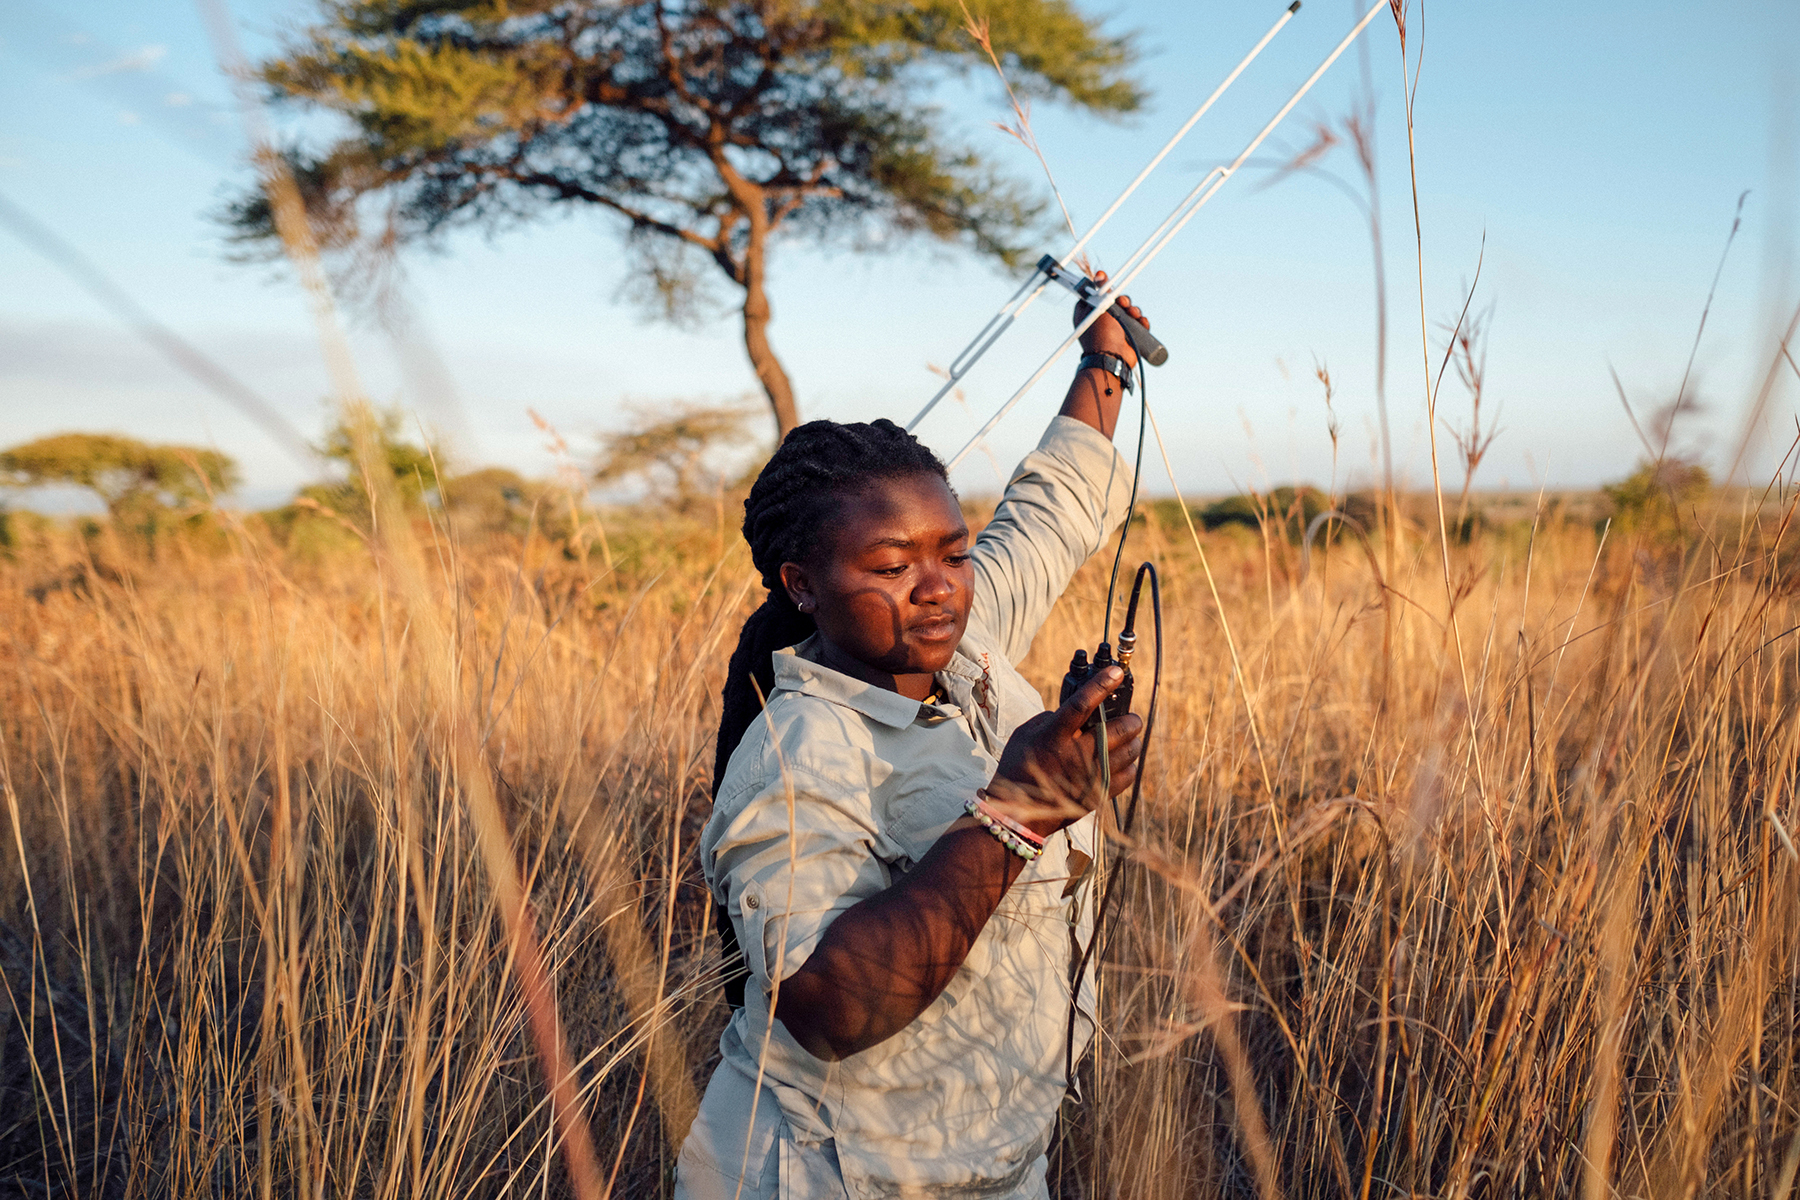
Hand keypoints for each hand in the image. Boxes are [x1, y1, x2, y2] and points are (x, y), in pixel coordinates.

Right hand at [984, 665, 1143, 836]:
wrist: (1017, 812)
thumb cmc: (1018, 768)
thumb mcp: (1024, 735)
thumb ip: (1049, 718)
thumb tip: (1072, 711)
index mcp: (1054, 736)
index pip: (1082, 704)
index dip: (1101, 685)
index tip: (1117, 672)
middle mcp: (1073, 755)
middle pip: (1116, 730)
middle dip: (1130, 720)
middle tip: (1133, 717)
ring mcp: (1087, 777)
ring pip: (1126, 753)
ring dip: (1133, 742)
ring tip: (1131, 738)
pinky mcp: (1096, 796)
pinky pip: (1126, 777)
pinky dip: (1130, 766)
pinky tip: (1125, 762)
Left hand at [1074, 270, 1149, 370]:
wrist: (1112, 358)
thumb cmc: (1101, 333)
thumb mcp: (1099, 307)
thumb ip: (1100, 290)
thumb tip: (1099, 273)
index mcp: (1089, 313)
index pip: (1098, 295)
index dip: (1105, 290)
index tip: (1111, 286)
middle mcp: (1102, 320)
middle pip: (1116, 302)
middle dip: (1123, 300)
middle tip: (1124, 303)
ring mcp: (1115, 329)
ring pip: (1129, 312)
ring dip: (1134, 310)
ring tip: (1134, 315)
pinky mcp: (1128, 337)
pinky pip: (1137, 324)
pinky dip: (1141, 322)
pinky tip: (1141, 322)